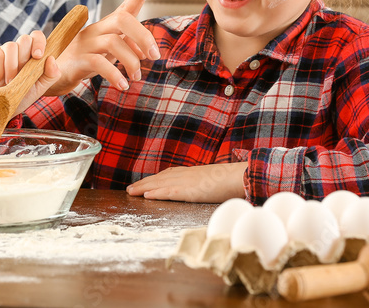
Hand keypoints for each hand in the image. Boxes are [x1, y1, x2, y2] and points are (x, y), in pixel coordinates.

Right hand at [0, 32, 61, 115]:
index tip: (38, 56)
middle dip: (24, 58)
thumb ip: (50, 75)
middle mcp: (19, 51)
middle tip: (20, 75)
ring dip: (12, 67)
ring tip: (9, 82)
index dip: (39, 42)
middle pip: (25, 39)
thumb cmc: (19, 98)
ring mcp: (4, 53)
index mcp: (32, 55)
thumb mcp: (39, 89)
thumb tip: (52, 58)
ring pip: (11, 46)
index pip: (37, 37)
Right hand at [48, 0, 159, 94]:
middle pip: (122, 18)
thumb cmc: (83, 61)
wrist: (49, 76)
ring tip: (136, 76)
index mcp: (104, 27)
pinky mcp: (76, 60)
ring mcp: (84, 43)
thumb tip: (147, 52)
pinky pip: (98, 63)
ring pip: (113, 42)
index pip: (123, 8)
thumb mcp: (107, 53)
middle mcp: (95, 30)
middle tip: (155, 56)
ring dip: (131, 61)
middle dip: (143, 36)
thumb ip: (127, 48)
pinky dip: (114, 75)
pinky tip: (122, 85)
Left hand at [126, 162, 248, 202]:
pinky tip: (146, 196)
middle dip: (144, 183)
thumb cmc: (230, 180)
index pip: (168, 174)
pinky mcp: (188, 190)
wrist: (238, 176)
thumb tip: (205, 190)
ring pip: (160, 184)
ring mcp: (186, 181)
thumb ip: (205, 185)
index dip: (155, 179)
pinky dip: (156, 193)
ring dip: (144, 187)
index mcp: (191, 173)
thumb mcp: (213, 182)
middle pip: (160, 178)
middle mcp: (185, 174)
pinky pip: (168, 192)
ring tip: (131, 192)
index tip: (144, 183)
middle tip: (130, 189)